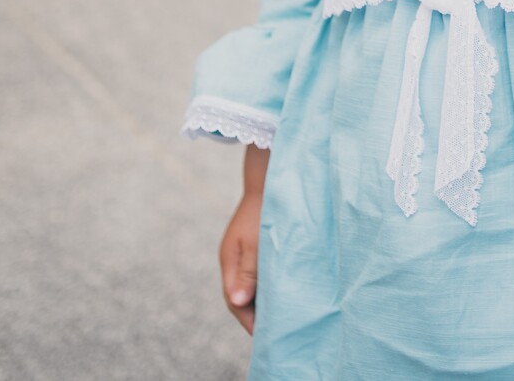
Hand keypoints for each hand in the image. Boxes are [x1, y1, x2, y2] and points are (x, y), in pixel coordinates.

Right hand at [219, 146, 267, 332]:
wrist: (269, 178)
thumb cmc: (265, 209)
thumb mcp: (257, 242)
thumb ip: (249, 272)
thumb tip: (238, 302)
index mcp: (230, 261)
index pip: (235, 301)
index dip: (248, 320)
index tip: (265, 335)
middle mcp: (233, 260)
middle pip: (241, 296)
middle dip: (255, 315)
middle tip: (275, 331)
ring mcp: (243, 252)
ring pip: (251, 285)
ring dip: (263, 300)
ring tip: (281, 315)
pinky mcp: (254, 246)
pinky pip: (258, 273)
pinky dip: (268, 285)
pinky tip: (283, 290)